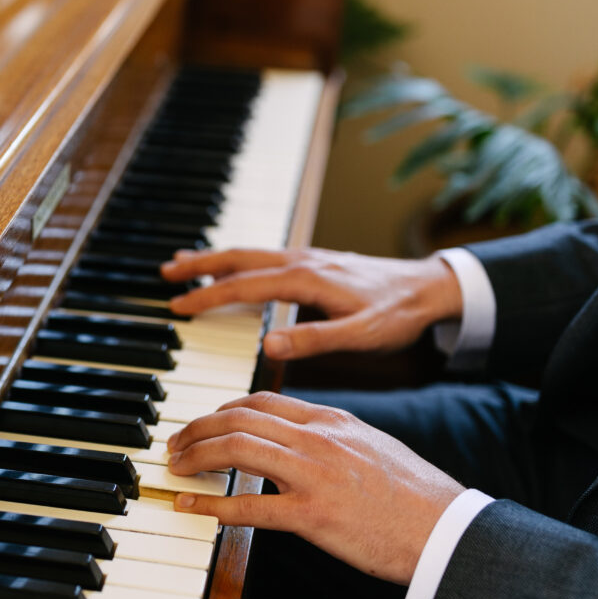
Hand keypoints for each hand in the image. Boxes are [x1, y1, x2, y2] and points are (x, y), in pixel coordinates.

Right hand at [161, 245, 461, 361]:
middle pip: (240, 258)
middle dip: (201, 264)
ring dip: (217, 258)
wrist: (431, 288)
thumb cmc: (398, 314)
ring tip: (186, 263)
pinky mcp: (317, 261)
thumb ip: (315, 339)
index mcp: (306, 279)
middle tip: (166, 273)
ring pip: (252, 253)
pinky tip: (237, 267)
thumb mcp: (361, 335)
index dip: (208, 296)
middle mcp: (303, 261)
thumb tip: (269, 344)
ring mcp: (309, 258)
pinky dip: (242, 259)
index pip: (244, 286)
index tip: (177, 307)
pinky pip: (268, 256)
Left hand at [167, 391, 462, 583]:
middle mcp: (318, 438)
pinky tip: (191, 505)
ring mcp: (313, 475)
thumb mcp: (372, 447)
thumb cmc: (415, 497)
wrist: (446, 529)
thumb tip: (297, 442)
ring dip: (196, 457)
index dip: (222, 409)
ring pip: (236, 449)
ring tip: (175, 468)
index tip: (203, 423)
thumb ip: (332, 439)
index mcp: (331, 420)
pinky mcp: (312, 515)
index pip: (261, 400)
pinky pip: (249, 505)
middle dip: (197, 429)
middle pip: (238, 418)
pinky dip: (211, 503)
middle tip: (174, 445)